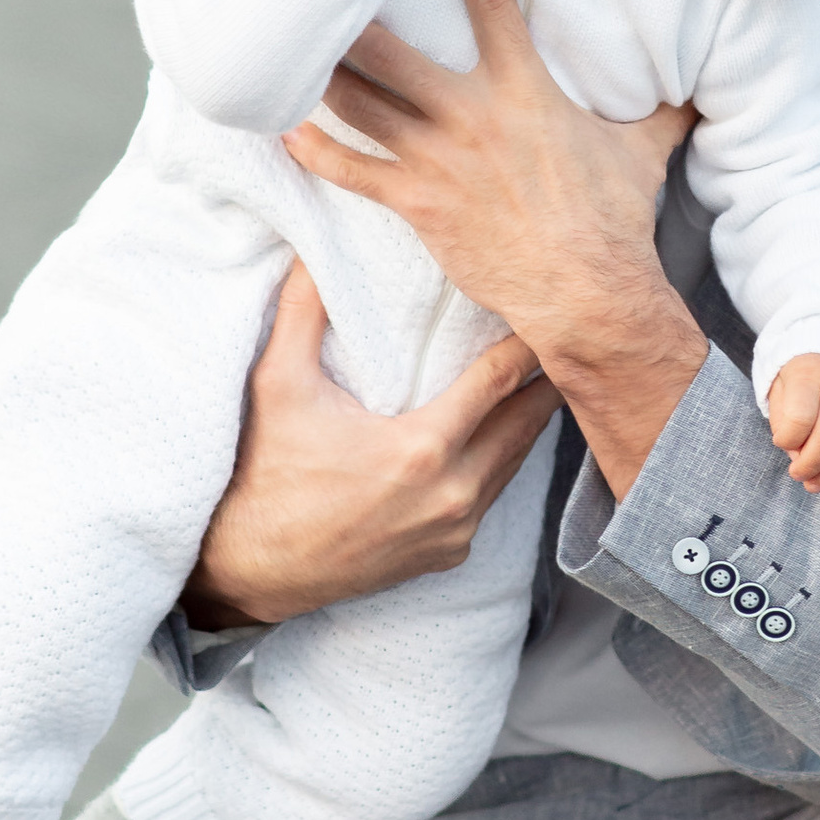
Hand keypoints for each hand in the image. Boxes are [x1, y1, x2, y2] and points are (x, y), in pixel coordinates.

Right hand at [185, 258, 560, 631]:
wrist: (251, 569)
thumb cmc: (263, 476)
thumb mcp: (277, 385)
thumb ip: (302, 312)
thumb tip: (312, 250)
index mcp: (423, 449)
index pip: (500, 381)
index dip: (527, 344)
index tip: (548, 313)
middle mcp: (452, 494)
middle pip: (525, 424)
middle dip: (545, 381)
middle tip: (568, 341)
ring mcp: (454, 531)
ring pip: (514, 465)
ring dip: (527, 423)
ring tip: (544, 382)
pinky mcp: (447, 556)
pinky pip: (491, 500)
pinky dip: (501, 466)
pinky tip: (501, 439)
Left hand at [283, 0, 706, 505]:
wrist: (589, 293)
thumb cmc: (615, 220)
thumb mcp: (647, 150)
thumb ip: (665, 107)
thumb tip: (702, 85)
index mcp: (525, 87)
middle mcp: (474, 114)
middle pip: (394, 47)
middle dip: (353, 6)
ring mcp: (440, 160)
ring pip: (363, 102)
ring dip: (322, 72)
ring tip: (284, 40)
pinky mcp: (419, 205)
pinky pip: (354, 171)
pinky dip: (315, 150)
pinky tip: (283, 129)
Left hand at [767, 356, 819, 492]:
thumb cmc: (801, 374)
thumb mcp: (780, 385)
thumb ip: (783, 419)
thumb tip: (797, 455)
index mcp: (810, 375)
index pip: (801, 417)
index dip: (788, 439)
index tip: (780, 443)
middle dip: (811, 465)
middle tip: (798, 476)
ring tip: (815, 484)